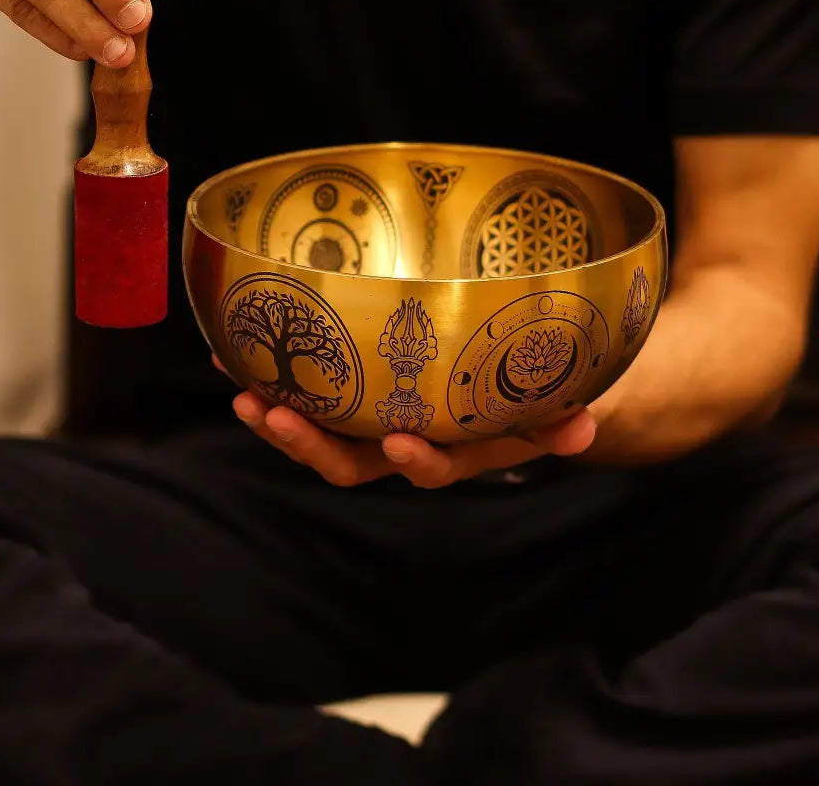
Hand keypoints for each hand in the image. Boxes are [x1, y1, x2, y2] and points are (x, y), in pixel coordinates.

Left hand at [215, 355, 596, 487]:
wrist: (502, 387)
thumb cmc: (524, 396)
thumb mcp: (548, 407)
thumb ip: (559, 420)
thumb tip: (584, 427)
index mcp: (453, 449)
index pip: (432, 468)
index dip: (415, 462)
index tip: (399, 443)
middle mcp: (405, 442)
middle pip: (351, 461)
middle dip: (311, 445)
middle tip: (275, 416)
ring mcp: (373, 420)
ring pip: (320, 434)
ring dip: (278, 419)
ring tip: (241, 393)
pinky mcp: (352, 394)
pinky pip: (308, 394)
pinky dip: (271, 378)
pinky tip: (234, 350)